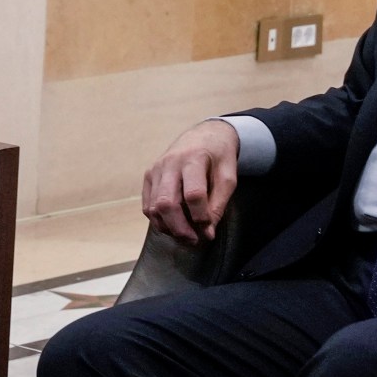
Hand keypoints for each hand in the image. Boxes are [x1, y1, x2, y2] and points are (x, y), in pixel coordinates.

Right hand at [141, 119, 241, 242]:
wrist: (204, 135)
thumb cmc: (219, 157)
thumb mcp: (228, 177)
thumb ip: (218, 204)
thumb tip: (206, 232)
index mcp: (194, 159)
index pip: (193, 194)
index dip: (201, 217)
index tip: (209, 230)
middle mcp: (170, 163)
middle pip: (166, 203)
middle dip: (179, 228)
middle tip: (193, 240)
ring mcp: (156, 169)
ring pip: (153, 207)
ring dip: (168, 227)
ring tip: (184, 235)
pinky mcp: (148, 176)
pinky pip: (147, 205)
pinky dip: (158, 220)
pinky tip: (173, 225)